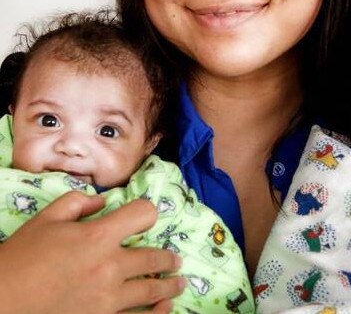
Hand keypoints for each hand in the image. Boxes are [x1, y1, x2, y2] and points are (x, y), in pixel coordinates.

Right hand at [0, 191, 184, 313]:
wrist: (1, 304)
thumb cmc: (21, 258)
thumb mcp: (47, 219)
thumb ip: (78, 202)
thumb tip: (103, 202)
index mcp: (98, 236)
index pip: (142, 214)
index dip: (146, 212)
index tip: (146, 218)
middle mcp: (110, 266)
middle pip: (153, 257)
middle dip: (167, 258)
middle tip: (175, 261)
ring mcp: (108, 300)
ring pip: (152, 290)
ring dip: (169, 286)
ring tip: (178, 284)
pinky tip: (165, 310)